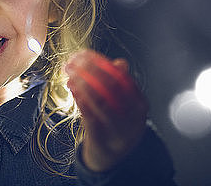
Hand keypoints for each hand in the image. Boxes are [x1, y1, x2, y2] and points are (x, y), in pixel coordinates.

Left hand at [65, 50, 147, 171]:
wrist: (113, 156)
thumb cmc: (117, 122)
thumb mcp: (124, 103)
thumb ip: (121, 83)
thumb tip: (120, 62)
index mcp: (140, 105)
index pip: (122, 78)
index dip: (102, 63)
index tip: (85, 53)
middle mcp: (133, 118)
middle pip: (111, 88)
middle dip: (90, 70)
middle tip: (74, 60)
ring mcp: (119, 131)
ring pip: (100, 101)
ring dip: (82, 82)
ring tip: (70, 72)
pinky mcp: (102, 140)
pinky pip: (90, 116)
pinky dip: (80, 99)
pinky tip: (71, 87)